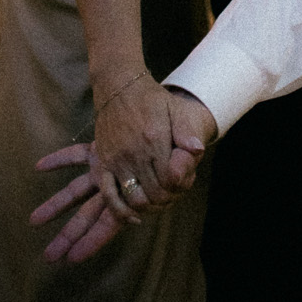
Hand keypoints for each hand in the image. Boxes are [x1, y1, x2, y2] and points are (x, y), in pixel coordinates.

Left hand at [31, 122, 207, 265]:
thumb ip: (185, 155)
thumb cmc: (185, 133)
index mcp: (137, 192)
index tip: (76, 256)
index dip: (95, 238)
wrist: (177, 117)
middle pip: (91, 216)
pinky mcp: (100, 151)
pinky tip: (40, 166)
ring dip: (56, 205)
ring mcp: (106, 169)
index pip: (114, 220)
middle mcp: (118, 185)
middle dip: (71, 237)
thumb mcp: (188, 143)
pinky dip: (59, 160)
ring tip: (34, 221)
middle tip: (50, 258)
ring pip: (78, 191)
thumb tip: (189, 159)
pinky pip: (76, 156)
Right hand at [93, 73, 211, 218]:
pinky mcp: (103, 162)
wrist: (119, 85)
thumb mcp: (175, 108)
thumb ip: (186, 132)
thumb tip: (198, 151)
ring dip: (149, 207)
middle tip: (172, 194)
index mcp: (155, 140)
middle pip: (155, 194)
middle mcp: (135, 153)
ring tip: (157, 202)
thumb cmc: (151, 98)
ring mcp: (117, 159)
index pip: (171, 181)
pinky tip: (133, 216)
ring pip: (135, 200)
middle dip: (167, 199)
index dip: (181, 187)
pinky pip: (110, 195)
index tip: (183, 182)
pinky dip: (121, 211)